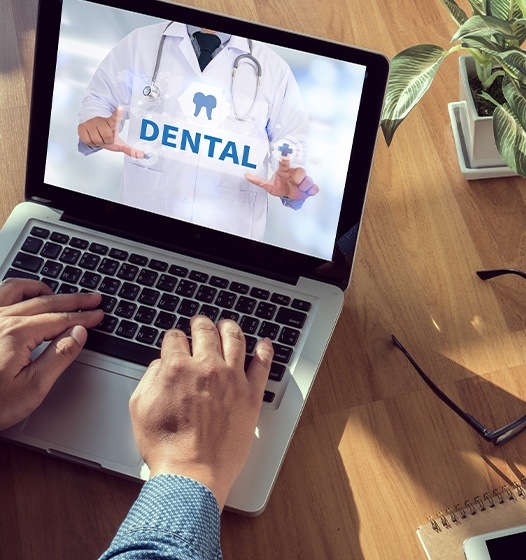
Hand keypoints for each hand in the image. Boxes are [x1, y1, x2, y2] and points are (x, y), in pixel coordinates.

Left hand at [0, 279, 102, 429]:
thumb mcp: (33, 387)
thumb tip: (79, 333)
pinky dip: (14, 290)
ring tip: (57, 293)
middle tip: (92, 298)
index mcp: (17, 334)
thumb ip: (59, 356)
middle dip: (73, 299)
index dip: (83, 316)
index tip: (98, 314)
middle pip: (45, 301)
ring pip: (17, 289)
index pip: (60, 319)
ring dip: (41, 289)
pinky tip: (21, 297)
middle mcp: (0, 320)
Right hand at [78, 106, 144, 158]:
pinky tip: (91, 137)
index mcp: (111, 123)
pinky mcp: (81, 127)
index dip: (117, 114)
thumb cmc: (106, 137)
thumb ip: (130, 149)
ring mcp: (90, 123)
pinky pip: (88, 140)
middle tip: (105, 138)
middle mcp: (100, 120)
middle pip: (107, 137)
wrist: (91, 133)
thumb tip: (143, 155)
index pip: (115, 119)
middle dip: (106, 141)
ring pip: (97, 140)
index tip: (120, 108)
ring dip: (98, 142)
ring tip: (98, 137)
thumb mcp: (118, 143)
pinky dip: (90, 142)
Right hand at [129, 316, 273, 509]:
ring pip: (234, 339)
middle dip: (200, 324)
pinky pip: (262, 364)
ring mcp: (232, 378)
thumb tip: (160, 364)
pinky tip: (264, 343)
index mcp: (177, 368)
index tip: (176, 340)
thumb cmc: (166, 447)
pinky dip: (264, 350)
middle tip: (200, 323)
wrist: (192, 473)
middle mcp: (206, 367)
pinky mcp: (250, 394)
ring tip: (227, 325)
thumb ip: (149, 378)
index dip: (173, 337)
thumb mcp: (140, 408)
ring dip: (229, 327)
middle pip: (205, 331)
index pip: (175, 338)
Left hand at [245, 158, 318, 201]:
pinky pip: (314, 188)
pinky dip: (311, 190)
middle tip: (294, 183)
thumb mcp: (269, 187)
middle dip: (298, 178)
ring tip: (300, 189)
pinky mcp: (309, 188)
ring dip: (304, 186)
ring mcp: (303, 180)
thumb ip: (259, 181)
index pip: (285, 162)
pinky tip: (307, 192)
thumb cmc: (280, 188)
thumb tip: (246, 175)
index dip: (285, 156)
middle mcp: (295, 173)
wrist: (290, 197)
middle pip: (300, 171)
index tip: (285, 151)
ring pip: (308, 180)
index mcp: (285, 170)